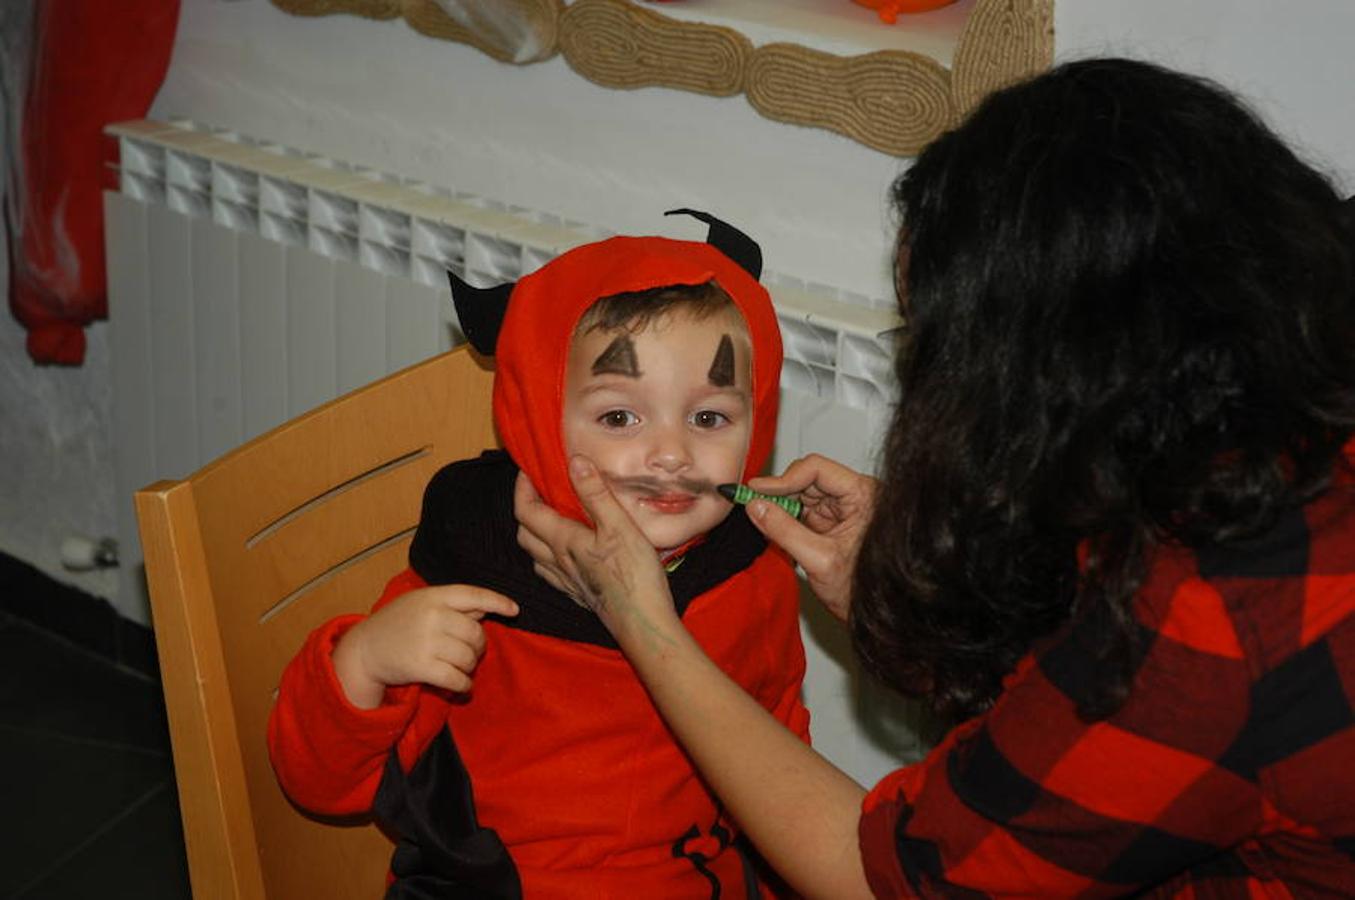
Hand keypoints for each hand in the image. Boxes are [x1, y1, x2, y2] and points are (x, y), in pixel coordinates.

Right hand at [332, 584, 517, 708]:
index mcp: (433, 596)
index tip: (514, 610)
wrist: (364, 650)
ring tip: (459, 668)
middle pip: (476, 633)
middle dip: (478, 647)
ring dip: (469, 667)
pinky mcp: (422, 667)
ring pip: (469, 657)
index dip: (497, 601)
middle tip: (469, 653)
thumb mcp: (420, 604)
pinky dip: (464, 685)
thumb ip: (451, 605)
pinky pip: (458, 678)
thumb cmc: (396, 625)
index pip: (473, 594)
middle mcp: (432, 616)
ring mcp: (426, 641)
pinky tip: (462, 686)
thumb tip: (484, 610)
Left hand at [514, 457, 676, 640]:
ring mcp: (566, 580)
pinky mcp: (577, 593)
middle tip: (540, 491)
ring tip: (551, 516)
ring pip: (534, 554)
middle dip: (526, 508)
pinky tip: (564, 552)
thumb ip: (596, 494)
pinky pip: (549, 572)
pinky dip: (547, 556)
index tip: (528, 470)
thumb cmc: (635, 575)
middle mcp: (558, 561)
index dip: (521, 488)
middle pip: (524, 533)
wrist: (643, 623)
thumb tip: (575, 462)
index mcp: (564, 541)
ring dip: (534, 533)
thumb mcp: (620, 526)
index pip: (526, 511)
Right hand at [746, 454, 877, 620]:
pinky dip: (785, 517)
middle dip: (779, 492)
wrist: (874, 615)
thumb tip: (755, 507)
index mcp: (863, 496)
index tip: (756, 490)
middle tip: (751, 503)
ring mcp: (843, 509)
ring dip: (780, 505)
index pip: (817, 470)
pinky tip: (772, 525)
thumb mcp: (819, 560)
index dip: (783, 478)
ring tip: (760, 517)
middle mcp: (855, 496)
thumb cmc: (862, 591)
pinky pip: (802, 510)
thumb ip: (785, 531)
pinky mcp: (832, 522)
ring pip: (802, 493)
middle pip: (807, 478)